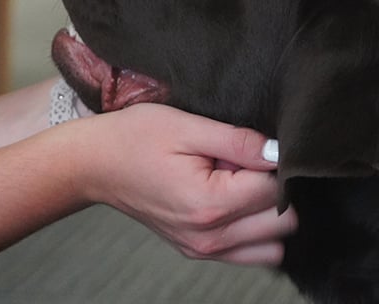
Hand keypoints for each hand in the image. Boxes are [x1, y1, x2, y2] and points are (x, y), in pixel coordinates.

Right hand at [71, 103, 297, 264]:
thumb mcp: (187, 125)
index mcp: (209, 204)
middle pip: (283, 224)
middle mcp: (209, 237)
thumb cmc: (136, 138)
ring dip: (266, 215)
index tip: (243, 148)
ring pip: (273, 247)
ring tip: (235, 184)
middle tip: (238, 166)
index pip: (276, 192)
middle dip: (271, 191)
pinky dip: (253, 231)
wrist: (95, 164)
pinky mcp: (198, 251)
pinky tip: (230, 200)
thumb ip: (239, 141)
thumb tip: (280, 152)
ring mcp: (203, 249)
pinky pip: (251, 254)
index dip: (269, 163)